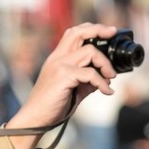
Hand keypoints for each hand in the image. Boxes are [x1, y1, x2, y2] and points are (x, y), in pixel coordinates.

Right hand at [5, 23, 118, 148]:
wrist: (35, 119)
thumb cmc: (52, 106)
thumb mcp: (73, 89)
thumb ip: (87, 81)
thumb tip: (106, 78)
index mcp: (57, 57)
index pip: (73, 33)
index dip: (91, 28)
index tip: (108, 31)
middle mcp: (57, 57)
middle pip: (79, 32)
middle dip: (99, 30)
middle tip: (113, 34)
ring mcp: (59, 65)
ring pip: (90, 51)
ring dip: (106, 64)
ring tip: (111, 77)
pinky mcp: (64, 76)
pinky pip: (90, 73)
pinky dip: (102, 82)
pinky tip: (107, 92)